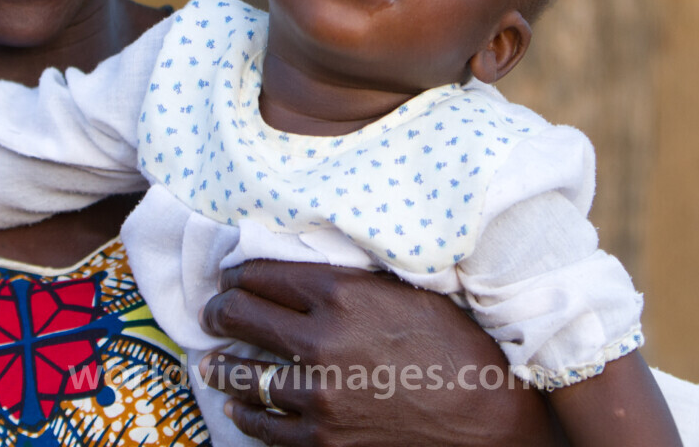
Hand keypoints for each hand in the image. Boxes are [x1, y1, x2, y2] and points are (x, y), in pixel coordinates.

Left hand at [200, 261, 564, 446]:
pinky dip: (245, 413)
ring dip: (222, 366)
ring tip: (213, 362)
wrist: (485, 414)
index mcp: (341, 293)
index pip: (261, 274)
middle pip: (240, 316)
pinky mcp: (321, 438)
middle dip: (219, 311)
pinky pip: (263, 424)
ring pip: (241, 375)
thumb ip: (350, 281)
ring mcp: (317, 394)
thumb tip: (304, 269)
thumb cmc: (455, 346)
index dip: (237, 274)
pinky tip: (239, 406)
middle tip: (215, 312)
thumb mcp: (404, 292)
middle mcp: (320, 339)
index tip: (230, 278)